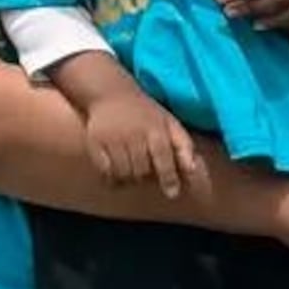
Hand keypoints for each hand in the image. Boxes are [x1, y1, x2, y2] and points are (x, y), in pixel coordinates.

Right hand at [79, 86, 204, 199]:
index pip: (163, 157)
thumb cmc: (146, 113)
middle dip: (147, 178)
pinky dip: (111, 179)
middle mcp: (134, 135)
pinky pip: (104, 171)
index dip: (168, 177)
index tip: (172, 193)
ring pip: (123, 173)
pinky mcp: (94, 144)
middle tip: (147, 176)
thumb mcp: (169, 122)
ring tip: (133, 174)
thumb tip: (193, 169)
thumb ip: (183, 145)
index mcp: (155, 128)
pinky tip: (116, 175)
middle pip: (142, 170)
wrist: (110, 94)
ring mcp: (112, 139)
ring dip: (130, 180)